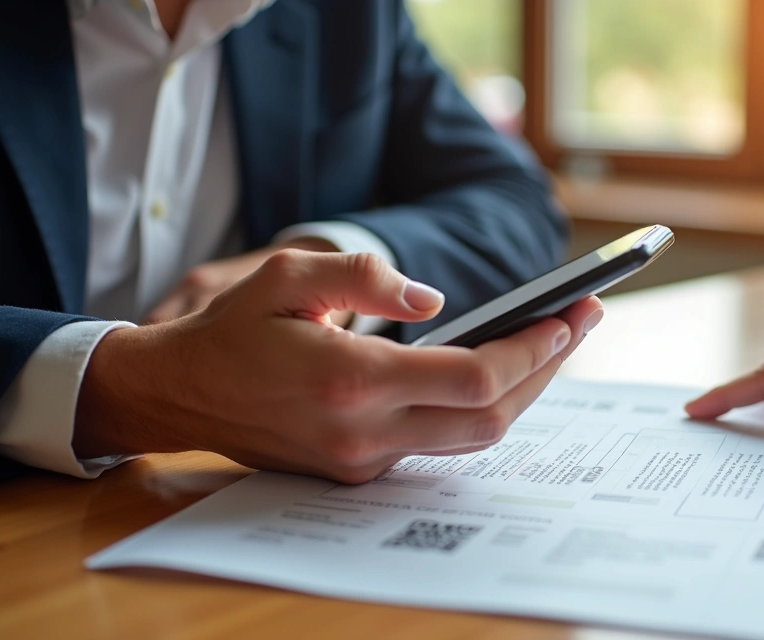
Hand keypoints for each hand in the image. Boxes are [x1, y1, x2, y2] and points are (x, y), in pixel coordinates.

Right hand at [75, 249, 604, 482]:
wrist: (182, 395)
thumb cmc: (234, 327)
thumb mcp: (288, 275)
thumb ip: (365, 277)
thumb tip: (436, 298)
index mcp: (352, 380)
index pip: (476, 377)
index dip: (534, 349)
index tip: (571, 315)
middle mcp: (364, 433)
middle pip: (491, 418)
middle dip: (548, 371)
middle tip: (581, 322)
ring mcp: (363, 461)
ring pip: (473, 438)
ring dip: (523, 393)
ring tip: (553, 341)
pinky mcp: (359, 470)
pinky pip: (441, 444)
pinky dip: (482, 409)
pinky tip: (501, 370)